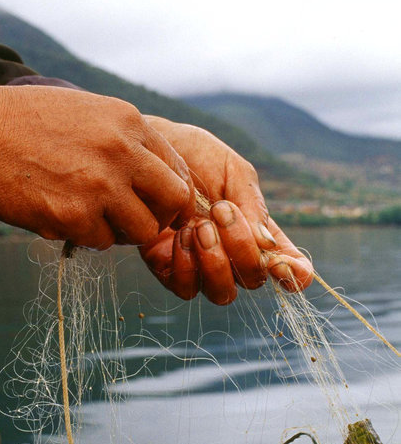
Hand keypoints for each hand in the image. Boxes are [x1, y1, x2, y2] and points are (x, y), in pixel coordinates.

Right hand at [0, 85, 195, 248]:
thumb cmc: (18, 122)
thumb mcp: (81, 110)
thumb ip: (118, 135)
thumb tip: (148, 168)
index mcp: (127, 120)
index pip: (176, 166)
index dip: (167, 190)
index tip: (152, 201)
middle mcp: (122, 151)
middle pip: (174, 200)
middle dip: (158, 215)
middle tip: (133, 219)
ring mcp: (101, 185)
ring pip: (143, 230)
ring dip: (122, 232)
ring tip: (93, 220)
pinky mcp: (74, 216)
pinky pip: (102, 242)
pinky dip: (86, 237)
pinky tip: (62, 217)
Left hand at [138, 119, 312, 303]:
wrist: (149, 150)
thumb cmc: (195, 156)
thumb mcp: (232, 170)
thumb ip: (252, 205)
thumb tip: (267, 244)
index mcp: (257, 231)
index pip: (287, 266)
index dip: (295, 275)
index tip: (287, 267)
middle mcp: (232, 255)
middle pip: (252, 281)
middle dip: (242, 249)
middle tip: (221, 211)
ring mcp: (201, 266)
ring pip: (222, 293)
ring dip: (215, 261)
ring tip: (199, 225)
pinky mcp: (168, 269)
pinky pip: (186, 289)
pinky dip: (186, 265)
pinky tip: (179, 234)